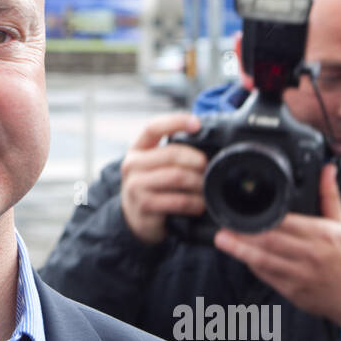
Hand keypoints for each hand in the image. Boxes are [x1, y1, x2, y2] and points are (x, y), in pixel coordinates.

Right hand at [120, 112, 208, 245]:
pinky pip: (177, 200)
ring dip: (198, 183)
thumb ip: (172, 153)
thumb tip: (205, 141)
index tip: (197, 124)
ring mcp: (135, 186)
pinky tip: (199, 205)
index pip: (153, 127)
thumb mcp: (155, 166)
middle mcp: (132, 164)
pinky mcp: (144, 206)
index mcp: (137, 149)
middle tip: (208, 168)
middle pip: (172, 153)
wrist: (134, 219)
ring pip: (177, 177)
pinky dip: (194, 202)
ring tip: (206, 188)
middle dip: (197, 160)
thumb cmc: (152, 187)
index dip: (176, 122)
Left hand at [213, 164, 340, 334]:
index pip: (286, 222)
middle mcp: (310, 254)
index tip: (245, 211)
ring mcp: (300, 275)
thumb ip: (329, 196)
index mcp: (322, 235)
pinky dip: (254, 267)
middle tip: (223, 225)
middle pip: (270, 241)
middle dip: (244, 233)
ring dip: (241, 250)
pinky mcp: (294, 291)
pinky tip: (241, 257)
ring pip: (265, 260)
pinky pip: (268, 277)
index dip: (263, 217)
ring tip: (222, 240)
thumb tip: (326, 169)